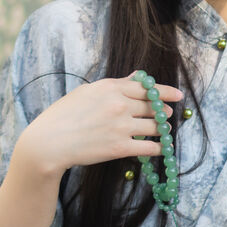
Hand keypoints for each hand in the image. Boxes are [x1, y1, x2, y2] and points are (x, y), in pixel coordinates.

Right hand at [13, 75, 183, 183]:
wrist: (49, 142)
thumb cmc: (63, 116)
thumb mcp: (86, 92)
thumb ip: (114, 85)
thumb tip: (136, 78)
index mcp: (110, 87)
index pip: (146, 87)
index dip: (166, 91)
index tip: (177, 95)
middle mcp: (118, 104)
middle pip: (153, 106)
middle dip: (163, 111)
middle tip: (167, 115)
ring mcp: (121, 126)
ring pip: (156, 126)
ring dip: (162, 129)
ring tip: (162, 131)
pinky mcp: (120, 147)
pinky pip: (150, 147)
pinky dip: (158, 148)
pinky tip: (158, 149)